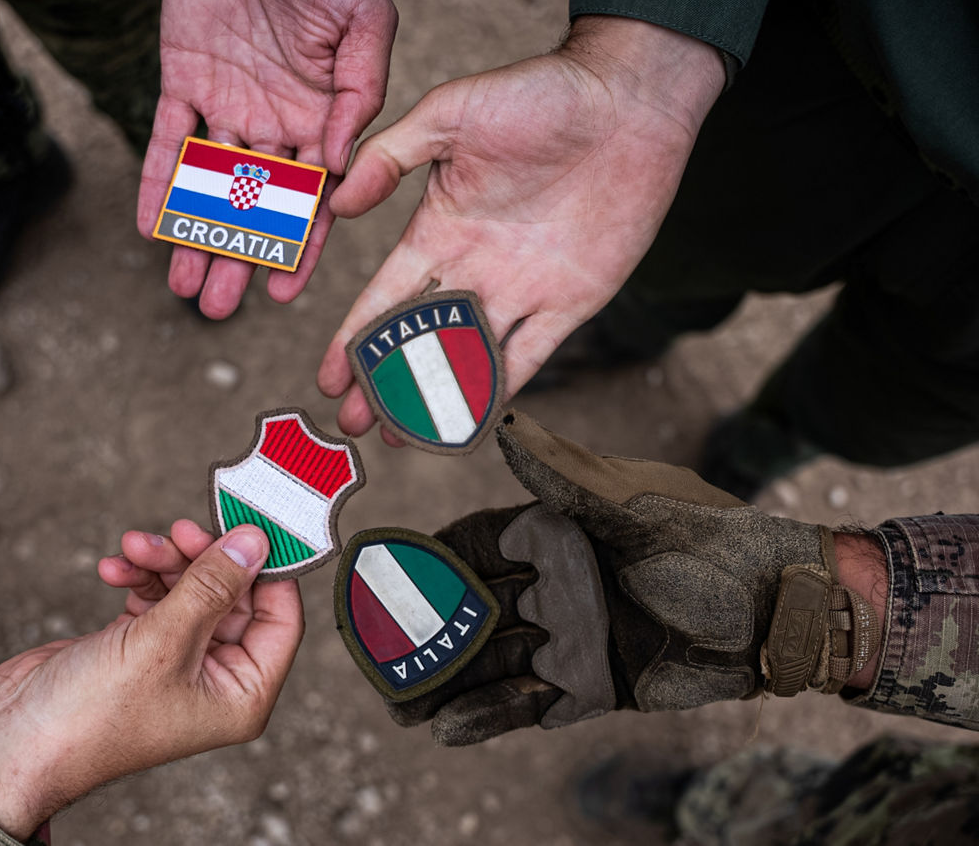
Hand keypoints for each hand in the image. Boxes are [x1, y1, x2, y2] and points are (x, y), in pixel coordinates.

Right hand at [0, 521, 302, 838]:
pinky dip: (137, 577)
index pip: (280, 618)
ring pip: (190, 589)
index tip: (248, 525)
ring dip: (162, 562)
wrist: (15, 739)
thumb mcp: (164, 641)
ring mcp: (176, 660)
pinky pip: (155, 596)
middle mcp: (215, 678)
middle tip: (178, 532)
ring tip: (134, 546)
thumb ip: (212, 586)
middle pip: (232, 595)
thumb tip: (254, 542)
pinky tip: (114, 569)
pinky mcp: (140, 645)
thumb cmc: (92, 718)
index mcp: (242, 694)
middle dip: (201, 558)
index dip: (267, 570)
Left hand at [137, 0, 397, 318]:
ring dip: (197, 236)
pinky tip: (151, 226)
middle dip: (238, 258)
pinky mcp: (183, 81)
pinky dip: (158, 182)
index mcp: (322, 118)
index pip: (311, 200)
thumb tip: (336, 169)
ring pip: (210, 186)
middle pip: (255, 206)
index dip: (297, 248)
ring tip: (183, 287)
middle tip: (217, 309)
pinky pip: (167, 141)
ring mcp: (227, 105)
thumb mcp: (363, 23)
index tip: (281, 293)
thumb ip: (359, 95)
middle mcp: (275, 123)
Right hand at [317, 16, 724, 440]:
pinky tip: (467, 423)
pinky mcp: (571, 303)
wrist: (627, 102)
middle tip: (354, 422)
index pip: (387, 296)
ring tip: (400, 435)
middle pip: (420, 339)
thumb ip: (391, 157)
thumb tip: (338, 202)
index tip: (329, 377)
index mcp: (441, 228)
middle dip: (385, 382)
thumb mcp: (450, 113)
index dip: (356, 338)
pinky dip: (497, 392)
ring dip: (433, 399)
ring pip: (467, 357)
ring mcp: (522, 289)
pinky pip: (527, 357)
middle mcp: (476, 266)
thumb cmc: (539, 95)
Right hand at [388, 412, 880, 744]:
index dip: (430, 558)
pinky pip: (527, 705)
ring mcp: (569, 639)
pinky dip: (486, 716)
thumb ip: (565, 478)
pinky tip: (444, 726)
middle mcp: (555, 586)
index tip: (382, 570)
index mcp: (559, 534)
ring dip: (445, 679)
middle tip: (371, 648)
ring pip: (491, 662)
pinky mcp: (590, 687)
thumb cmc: (715, 545)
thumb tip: (509, 425)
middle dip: (424, 629)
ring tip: (395, 699)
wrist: (780, 614)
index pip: (477, 543)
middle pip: (473, 609)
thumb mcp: (636, 506)